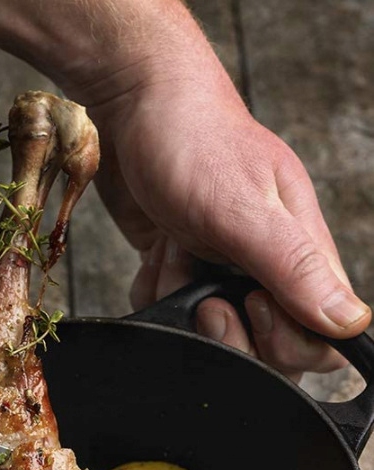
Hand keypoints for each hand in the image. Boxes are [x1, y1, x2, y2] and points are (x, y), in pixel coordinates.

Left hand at [72, 11, 370, 378]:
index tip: (248, 303)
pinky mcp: (184, 269)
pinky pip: (171, 311)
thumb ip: (295, 267)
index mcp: (301, 253)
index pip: (316, 339)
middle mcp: (267, 268)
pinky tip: (156, 254)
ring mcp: (223, 270)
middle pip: (261, 349)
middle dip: (222, 330)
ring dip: (179, 301)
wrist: (134, 105)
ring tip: (174, 252)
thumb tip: (349, 322)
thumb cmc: (193, 139)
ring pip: (208, 334)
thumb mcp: (245, 207)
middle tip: (201, 292)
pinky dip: (155, 290)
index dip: (282, 342)